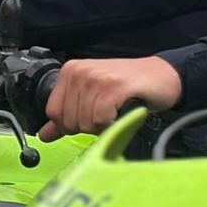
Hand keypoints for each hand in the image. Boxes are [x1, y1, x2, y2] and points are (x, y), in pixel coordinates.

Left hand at [40, 56, 181, 139]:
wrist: (162, 76)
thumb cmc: (128, 87)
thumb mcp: (92, 98)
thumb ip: (67, 116)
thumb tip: (44, 135)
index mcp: (69, 71)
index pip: (53, 112)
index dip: (71, 124)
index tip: (89, 117)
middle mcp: (79, 72)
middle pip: (69, 121)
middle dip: (89, 126)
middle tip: (107, 113)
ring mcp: (95, 78)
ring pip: (85, 123)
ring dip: (103, 125)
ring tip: (115, 110)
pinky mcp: (112, 87)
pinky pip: (101, 120)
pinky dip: (112, 123)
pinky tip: (121, 111)